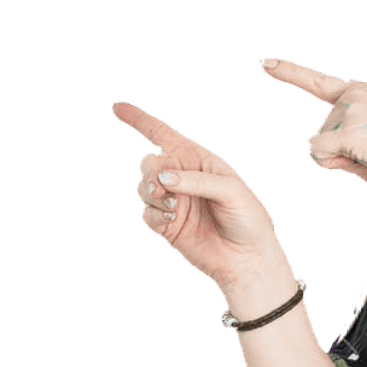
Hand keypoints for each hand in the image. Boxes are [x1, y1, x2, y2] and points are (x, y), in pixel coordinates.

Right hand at [111, 99, 283, 294]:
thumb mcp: (231, 190)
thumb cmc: (248, 218)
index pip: (162, 133)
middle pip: (149, 163)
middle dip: (151, 171)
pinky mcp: (167, 225)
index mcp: (197, 159)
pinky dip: (154, 212)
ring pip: (144, 188)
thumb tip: (162, 179)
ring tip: (170, 204)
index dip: (139, 119)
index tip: (117, 107)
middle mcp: (181, 177)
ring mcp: (173, 201)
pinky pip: (147, 213)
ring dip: (151, 192)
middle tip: (161, 186)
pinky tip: (170, 216)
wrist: (249, 259)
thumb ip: (197, 180)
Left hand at [257, 59, 366, 188]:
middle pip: (322, 133)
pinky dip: (338, 168)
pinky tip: (365, 168)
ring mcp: (348, 110)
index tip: (265, 63)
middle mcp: (351, 94)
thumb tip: (330, 155)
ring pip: (320, 147)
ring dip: (343, 163)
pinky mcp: (346, 131)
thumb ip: (355, 135)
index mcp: (360, 91)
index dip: (289, 73)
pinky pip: (320, 156)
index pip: (318, 81)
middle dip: (341, 154)